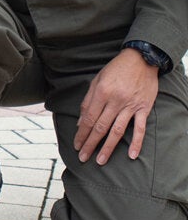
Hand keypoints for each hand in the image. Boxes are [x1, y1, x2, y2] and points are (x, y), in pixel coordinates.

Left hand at [73, 48, 158, 164]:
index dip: (81, 133)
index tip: (77, 145)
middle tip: (83, 157)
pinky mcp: (144, 108)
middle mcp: (115, 101)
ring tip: (100, 160)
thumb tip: (79, 121)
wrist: (141, 59)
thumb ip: (88, 101)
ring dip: (108, 147)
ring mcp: (130, 105)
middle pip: (100, 127)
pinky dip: (137, 142)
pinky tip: (133, 155)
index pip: (88, 118)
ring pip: (117, 130)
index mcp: (101, 93)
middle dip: (90, 144)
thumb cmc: (116, 69)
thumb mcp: (96, 80)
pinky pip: (140, 128)